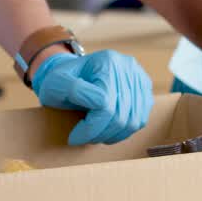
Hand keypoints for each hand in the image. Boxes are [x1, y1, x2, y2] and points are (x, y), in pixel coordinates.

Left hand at [31, 51, 153, 144]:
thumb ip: (73, 88)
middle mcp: (128, 67)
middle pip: (120, 116)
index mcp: (107, 62)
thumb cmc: (61, 80)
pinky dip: (123, 131)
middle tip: (84, 138)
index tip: (74, 137)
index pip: (106, 107)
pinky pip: (140, 120)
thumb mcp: (56, 82)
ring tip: (95, 135)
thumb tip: (100, 102)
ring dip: (112, 135)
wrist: (74, 73)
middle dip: (100, 134)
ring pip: (132, 122)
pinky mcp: (145, 90)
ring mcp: (140, 78)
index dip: (90, 128)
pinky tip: (108, 129)